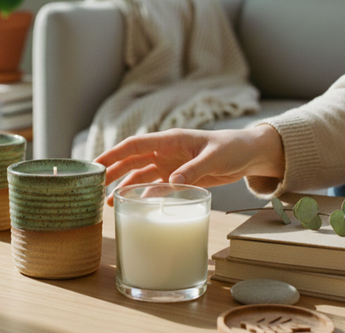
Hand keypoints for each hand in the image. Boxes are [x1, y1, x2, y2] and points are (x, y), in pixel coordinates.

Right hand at [94, 125, 284, 205]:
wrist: (248, 155)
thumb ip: (193, 169)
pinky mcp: (178, 176)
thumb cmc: (232, 148)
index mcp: (170, 140)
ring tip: (110, 201)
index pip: (135, 145)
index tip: (97, 164)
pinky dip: (144, 194)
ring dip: (125, 185)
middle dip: (113, 171)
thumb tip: (172, 183)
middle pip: (132, 160)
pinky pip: (155, 185)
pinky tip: (135, 204)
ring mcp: (170, 164)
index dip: (114, 154)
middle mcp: (165, 151)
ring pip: (140, 174)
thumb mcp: (214, 157)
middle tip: (96, 186)